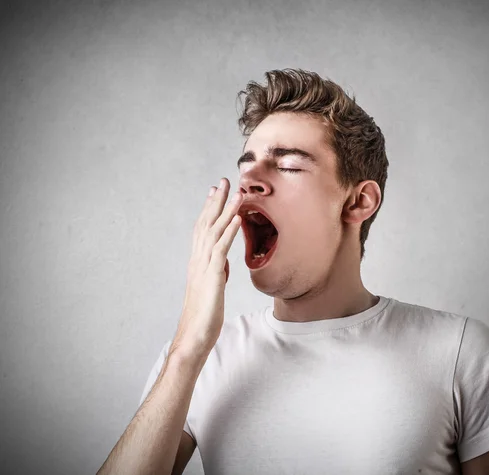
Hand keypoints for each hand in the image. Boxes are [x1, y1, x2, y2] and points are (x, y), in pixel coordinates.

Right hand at [171, 177, 243, 360]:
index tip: (215, 192)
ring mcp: (204, 267)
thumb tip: (223, 262)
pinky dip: (230, 232)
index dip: (209, 209)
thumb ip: (216, 272)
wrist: (194, 337)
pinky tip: (238, 218)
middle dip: (216, 201)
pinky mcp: (212, 277)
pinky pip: (222, 250)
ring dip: (226, 210)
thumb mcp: (212, 289)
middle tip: (223, 180)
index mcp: (198, 262)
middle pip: (206, 224)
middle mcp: (198, 260)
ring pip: (214, 232)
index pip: (202, 229)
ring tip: (236, 192)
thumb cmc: (203, 316)